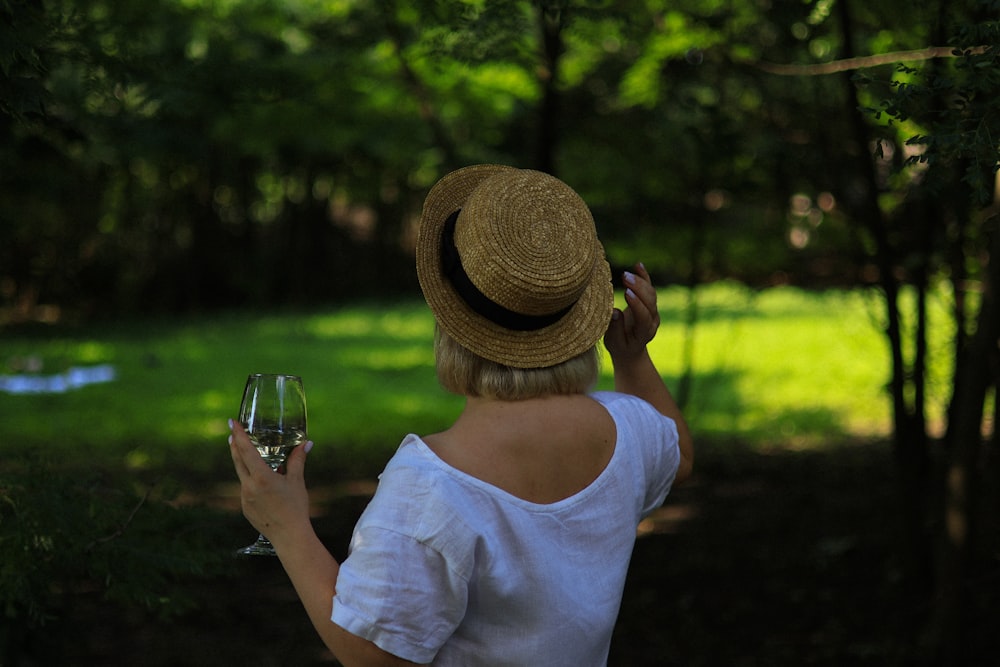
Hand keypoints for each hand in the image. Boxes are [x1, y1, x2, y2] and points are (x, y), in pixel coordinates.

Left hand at [228, 419, 312, 547]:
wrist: (289, 536)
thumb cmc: (296, 507)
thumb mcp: (297, 481)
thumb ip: (298, 460)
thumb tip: (306, 444)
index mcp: (261, 477)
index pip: (246, 450)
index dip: (239, 435)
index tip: (233, 423)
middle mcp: (248, 486)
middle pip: (237, 460)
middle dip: (235, 445)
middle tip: (233, 433)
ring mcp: (244, 498)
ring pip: (241, 475)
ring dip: (243, 463)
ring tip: (248, 454)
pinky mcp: (245, 508)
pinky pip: (245, 488)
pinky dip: (249, 480)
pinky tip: (259, 481)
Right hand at [604, 262, 659, 361]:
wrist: (630, 349)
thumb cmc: (620, 346)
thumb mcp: (614, 343)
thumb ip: (615, 328)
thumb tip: (614, 312)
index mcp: (644, 332)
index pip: (644, 316)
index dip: (637, 304)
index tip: (626, 292)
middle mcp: (652, 320)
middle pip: (650, 301)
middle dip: (638, 288)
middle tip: (625, 276)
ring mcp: (653, 311)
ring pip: (651, 293)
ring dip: (640, 281)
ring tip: (626, 273)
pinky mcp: (649, 303)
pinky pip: (649, 288)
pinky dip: (645, 276)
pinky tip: (638, 265)